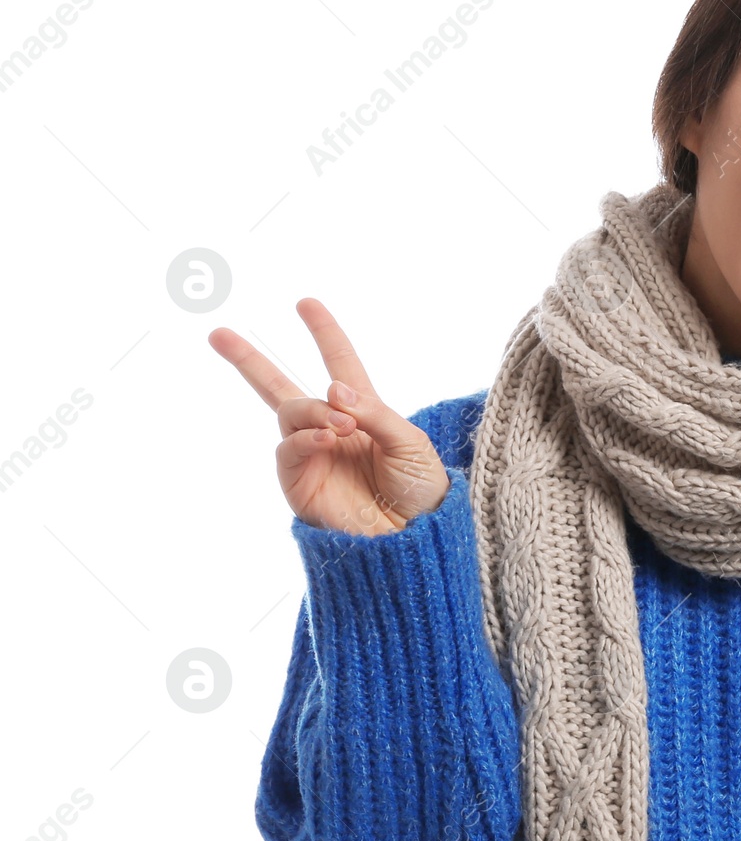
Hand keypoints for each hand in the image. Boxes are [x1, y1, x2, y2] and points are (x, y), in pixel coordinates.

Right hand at [209, 297, 450, 535]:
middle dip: (248, 361)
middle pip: (281, 388)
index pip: (339, 363)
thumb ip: (374, 413)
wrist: (414, 537)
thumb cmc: (421, 491)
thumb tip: (333, 388)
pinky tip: (328, 438)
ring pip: (290, 412)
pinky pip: (288, 448)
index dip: (324, 333)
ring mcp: (311, 456)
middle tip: (219, 334)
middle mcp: (330, 430)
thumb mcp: (411, 443)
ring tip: (342, 427)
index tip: (305, 303)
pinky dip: (306, 437)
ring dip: (314, 411)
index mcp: (363, 412)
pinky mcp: (299, 483)